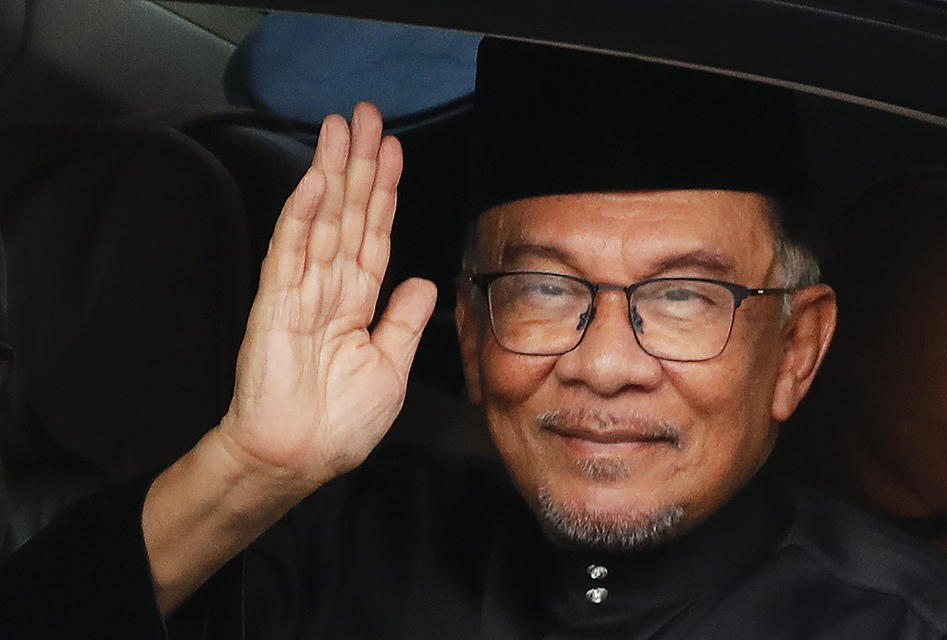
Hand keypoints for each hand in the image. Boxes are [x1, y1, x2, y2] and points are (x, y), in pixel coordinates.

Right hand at [216, 103, 436, 492]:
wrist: (297, 459)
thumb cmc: (339, 424)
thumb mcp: (390, 368)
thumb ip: (403, 321)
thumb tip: (422, 281)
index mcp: (357, 303)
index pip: (373, 234)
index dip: (384, 193)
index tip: (392, 151)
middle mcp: (330, 288)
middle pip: (349, 215)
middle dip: (358, 165)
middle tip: (366, 116)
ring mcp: (301, 292)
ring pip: (320, 221)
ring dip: (331, 174)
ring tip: (341, 129)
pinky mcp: (275, 306)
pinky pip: (289, 254)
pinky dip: (301, 217)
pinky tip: (312, 182)